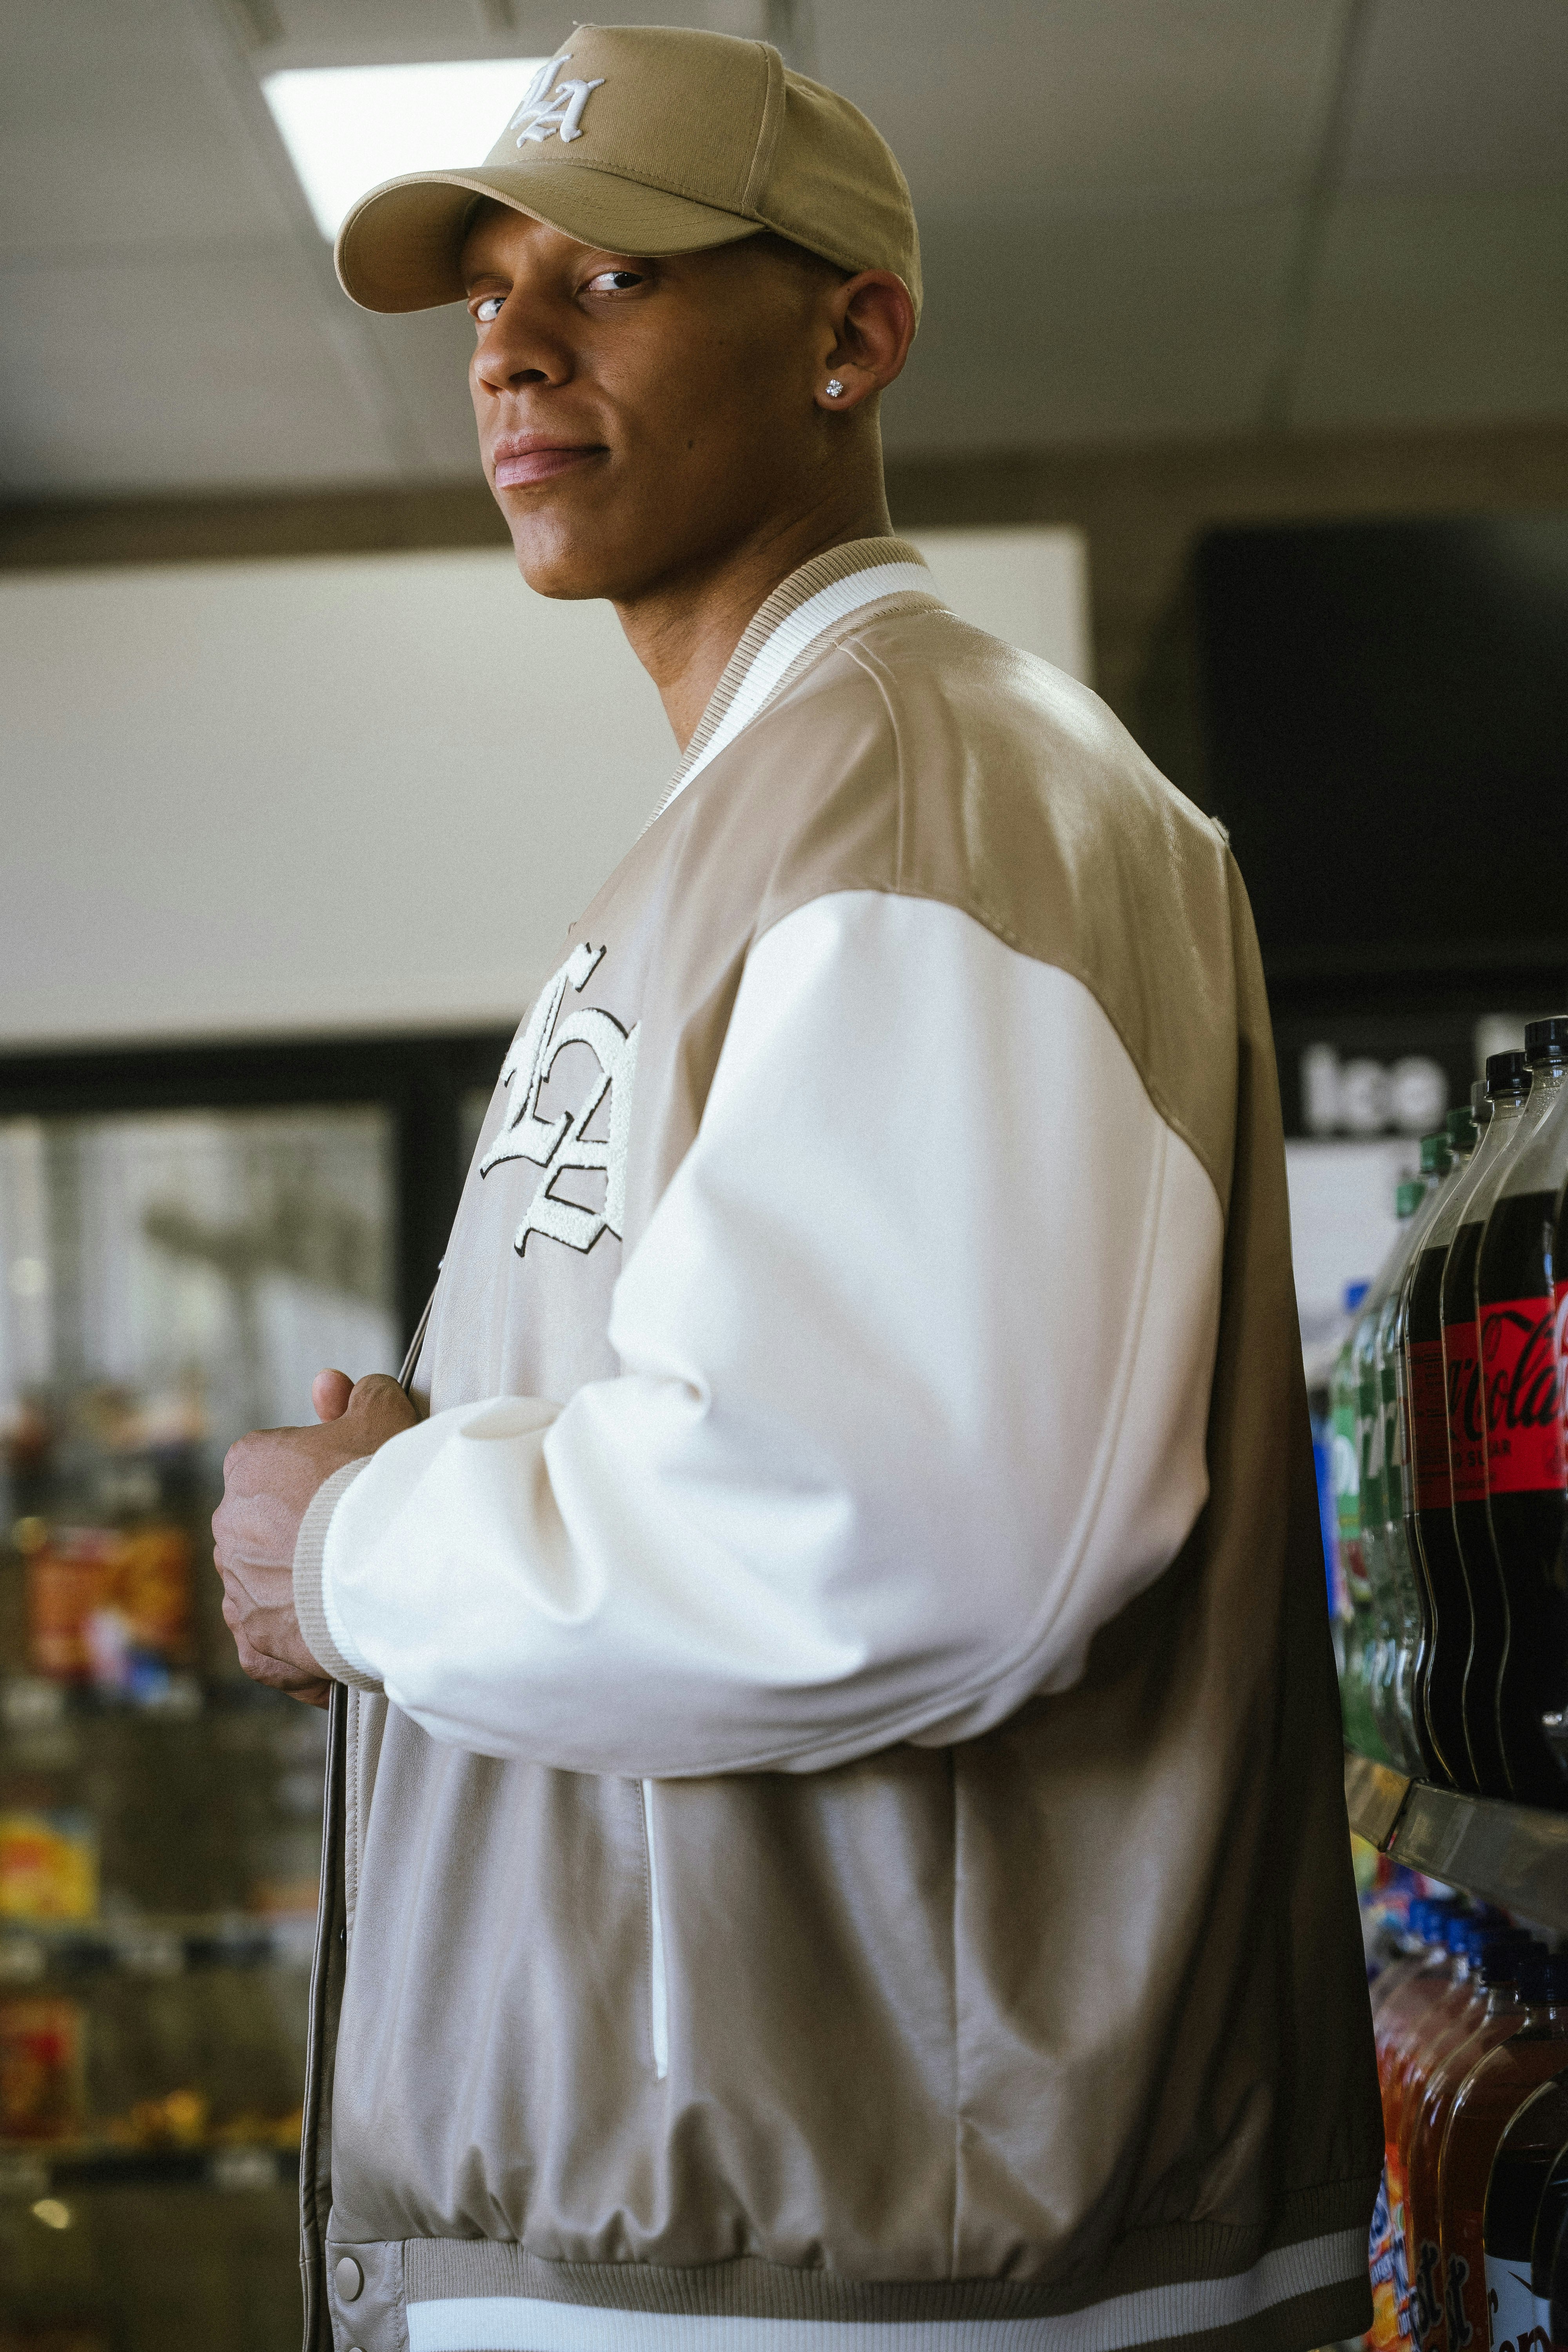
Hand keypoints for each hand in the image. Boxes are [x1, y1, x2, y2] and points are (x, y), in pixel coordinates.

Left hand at [212, 1372, 416, 1705]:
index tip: (355, 1491)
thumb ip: (362, 1396)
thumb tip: (342, 1385)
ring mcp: (240, 1590)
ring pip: (270, 1589)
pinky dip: (300, 1652)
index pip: (276, 1466)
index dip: (320, 1477)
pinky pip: (272, 1648)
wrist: (385, 1563)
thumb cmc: (381, 1485)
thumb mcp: (382, 1417)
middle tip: (364, 1546)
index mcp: (249, 1466)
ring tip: (357, 1600)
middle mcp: (230, 1527)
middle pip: (271, 1530)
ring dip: (304, 1596)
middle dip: (308, 1538)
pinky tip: (337, 1649)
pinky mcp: (257, 1645)